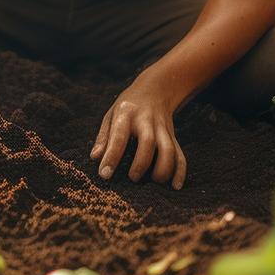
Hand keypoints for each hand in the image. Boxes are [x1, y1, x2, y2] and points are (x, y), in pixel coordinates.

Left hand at [89, 70, 187, 188]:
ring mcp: (163, 129)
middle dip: (141, 163)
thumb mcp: (111, 114)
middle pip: (148, 142)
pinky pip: (180, 154)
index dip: (111, 156)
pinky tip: (175, 186)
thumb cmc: (128, 107)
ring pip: (168, 149)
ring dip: (163, 169)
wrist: (156, 89)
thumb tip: (95, 158)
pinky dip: (180, 171)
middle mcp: (146, 121)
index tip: (105, 175)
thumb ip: (104, 137)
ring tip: (152, 181)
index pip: (119, 136)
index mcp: (126, 115)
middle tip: (132, 178)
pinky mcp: (173, 137)